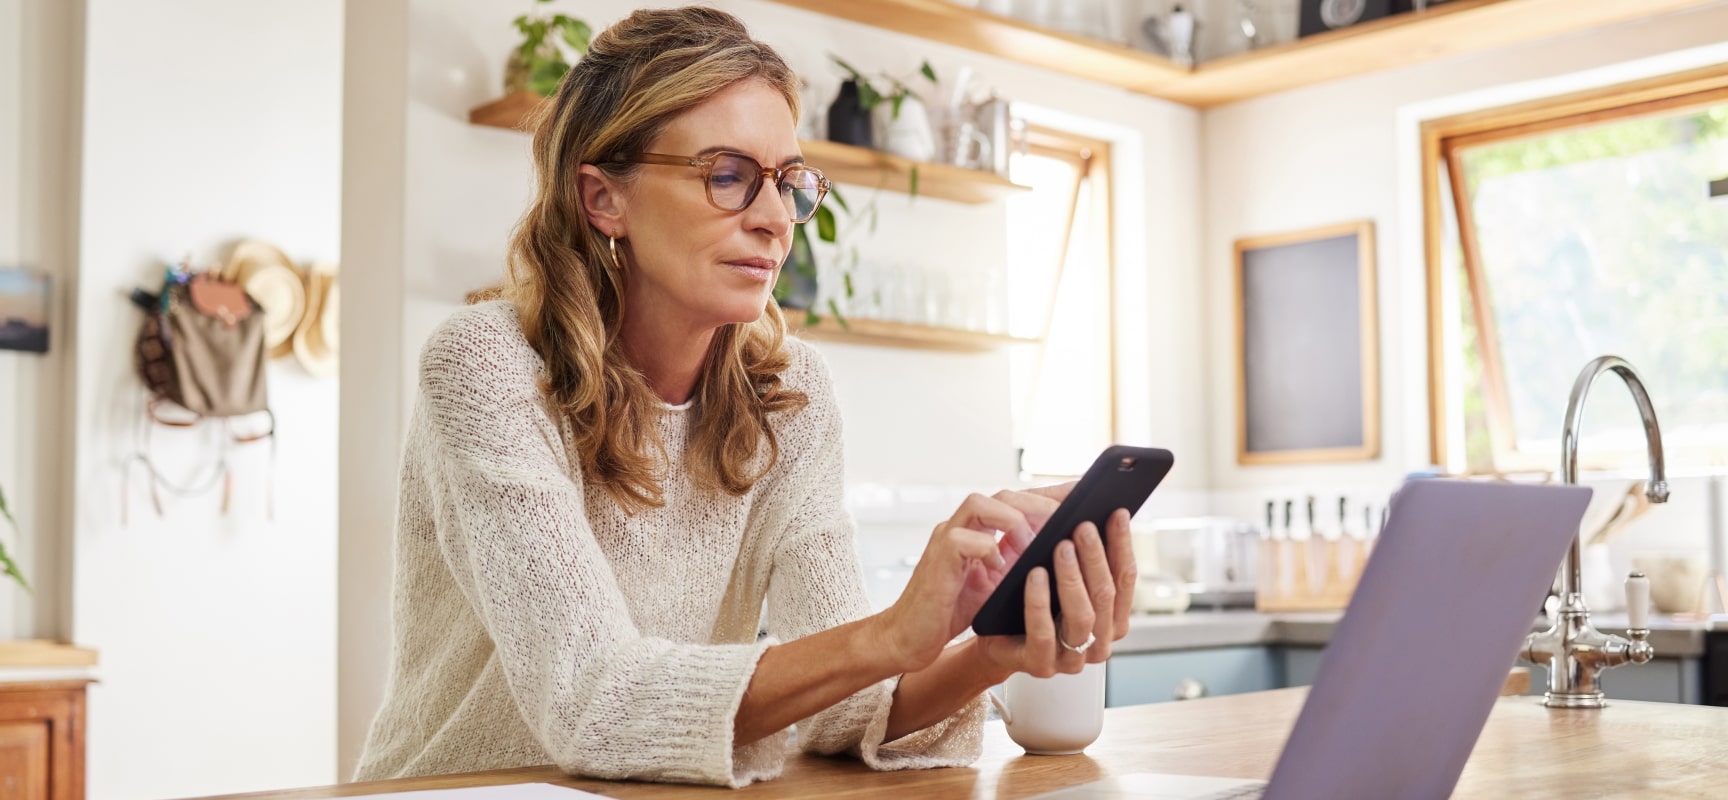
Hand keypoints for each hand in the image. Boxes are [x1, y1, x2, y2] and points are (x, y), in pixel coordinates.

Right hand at [873, 485, 1072, 672]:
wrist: (911, 636)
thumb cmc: (954, 610)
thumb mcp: (997, 583)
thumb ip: (1020, 561)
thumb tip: (1063, 551)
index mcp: (980, 530)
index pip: (1019, 500)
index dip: (1051, 494)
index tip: (1085, 494)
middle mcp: (962, 526)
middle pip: (1002, 495)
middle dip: (1038, 502)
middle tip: (1066, 518)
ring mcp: (946, 539)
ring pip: (979, 504)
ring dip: (1013, 520)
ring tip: (1034, 543)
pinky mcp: (936, 560)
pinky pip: (962, 540)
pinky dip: (986, 550)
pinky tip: (1000, 568)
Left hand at [979, 507, 1135, 676]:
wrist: (990, 636)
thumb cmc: (1026, 598)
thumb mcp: (1055, 570)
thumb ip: (1078, 545)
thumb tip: (1087, 498)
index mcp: (1110, 619)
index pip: (1125, 579)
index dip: (1123, 545)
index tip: (1116, 513)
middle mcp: (1098, 642)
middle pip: (1106, 596)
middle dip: (1096, 557)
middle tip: (1083, 526)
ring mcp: (1071, 659)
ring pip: (1082, 617)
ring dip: (1073, 578)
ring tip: (1061, 546)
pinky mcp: (1040, 665)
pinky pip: (1043, 633)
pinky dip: (1040, 602)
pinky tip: (1035, 575)